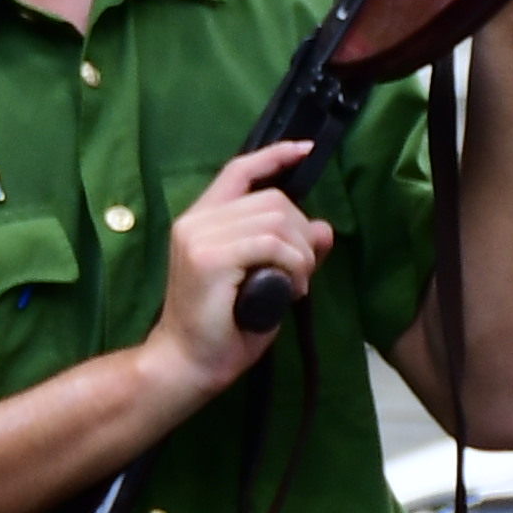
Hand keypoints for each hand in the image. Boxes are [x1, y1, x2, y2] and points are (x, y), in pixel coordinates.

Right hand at [146, 139, 332, 399]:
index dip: (275, 156)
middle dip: (303, 234)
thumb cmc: (223, 328)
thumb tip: (324, 228)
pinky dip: (294, 266)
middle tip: (303, 273)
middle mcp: (195, 220)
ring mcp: (199, 237)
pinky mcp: (209, 258)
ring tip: (296, 286)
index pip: (239, 170)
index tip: (307, 149)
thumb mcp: (265, 280)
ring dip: (301, 255)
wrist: (188, 363)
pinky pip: (272, 245)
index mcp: (201, 220)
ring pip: (277, 221)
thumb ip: (290, 251)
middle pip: (274, 200)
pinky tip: (291, 291)